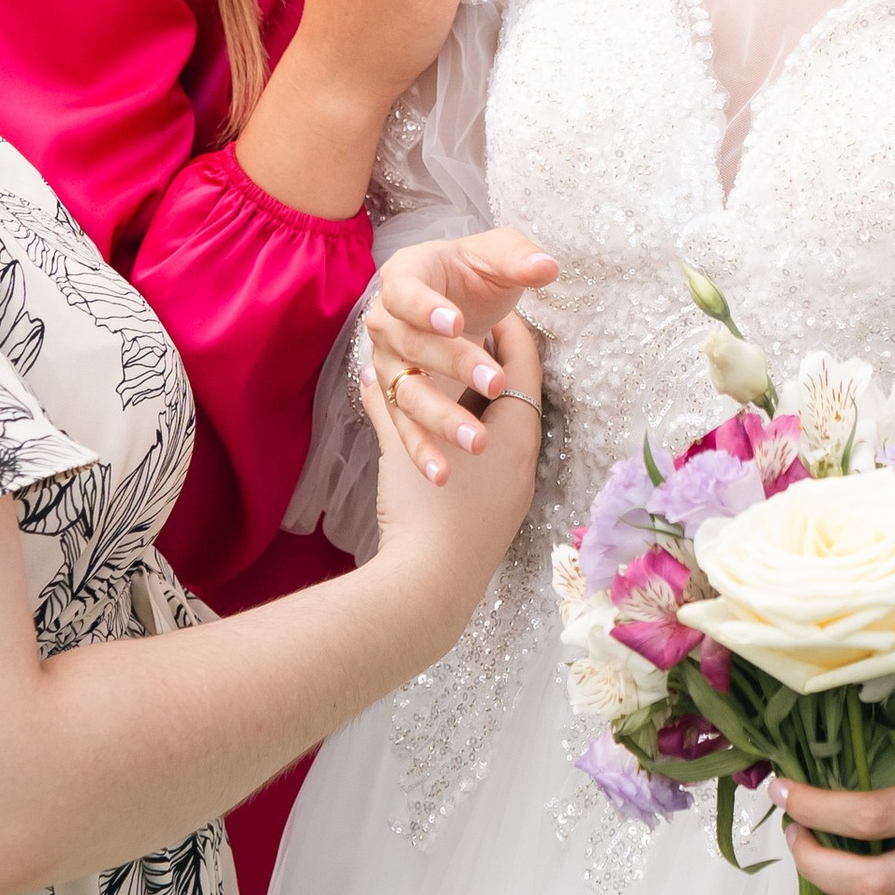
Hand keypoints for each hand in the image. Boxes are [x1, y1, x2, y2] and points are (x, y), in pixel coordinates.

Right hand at [366, 229, 560, 474]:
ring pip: (409, 394)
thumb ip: (517, 258)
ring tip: (475, 441)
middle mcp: (387, 322)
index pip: (405, 292)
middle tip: (493, 382)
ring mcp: (389, 364)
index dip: (426, 308)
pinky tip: (442, 474)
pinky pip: (405, 430)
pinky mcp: (397, 400)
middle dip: (453, 365)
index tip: (455, 323)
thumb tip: (548, 267)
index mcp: (405, 277)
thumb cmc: (473, 275)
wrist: (453, 302)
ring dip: (440, 417)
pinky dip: (422, 451)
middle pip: (412, 347)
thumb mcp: (496, 257)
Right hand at [367, 304, 543, 639]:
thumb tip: (369, 371)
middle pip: (519, 396)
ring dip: (485, 403)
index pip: (525, 364)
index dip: (510, 331)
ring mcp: (515, 491)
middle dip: (497, 364)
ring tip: (457, 377)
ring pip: (506, 430)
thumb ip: (387, 404)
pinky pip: (495, 459)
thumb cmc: (424, 509)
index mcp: (517, 432)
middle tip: (473, 334)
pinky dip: (476, 435)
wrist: (429, 590)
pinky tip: (448, 435)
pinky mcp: (497, 516)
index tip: (493, 304)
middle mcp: (525, 459)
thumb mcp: (400, 445)